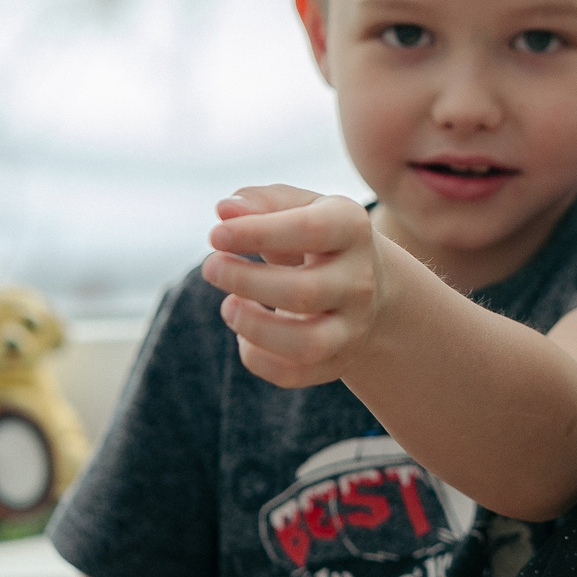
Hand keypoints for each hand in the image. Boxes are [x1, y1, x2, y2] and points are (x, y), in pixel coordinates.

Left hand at [203, 187, 386, 388]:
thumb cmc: (317, 236)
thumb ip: (262, 202)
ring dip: (254, 327)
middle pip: (304, 292)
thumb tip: (225, 210)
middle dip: (246, 281)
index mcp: (352, 229)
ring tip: (228, 306)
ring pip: (307, 344)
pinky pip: (295, 374)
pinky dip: (257, 358)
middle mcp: (360, 281)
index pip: (311, 230)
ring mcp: (353, 326)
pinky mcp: (337, 361)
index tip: (215, 235)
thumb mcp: (298, 206)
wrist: (365, 282)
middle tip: (210, 267)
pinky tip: (244, 334)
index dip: (257, 232)